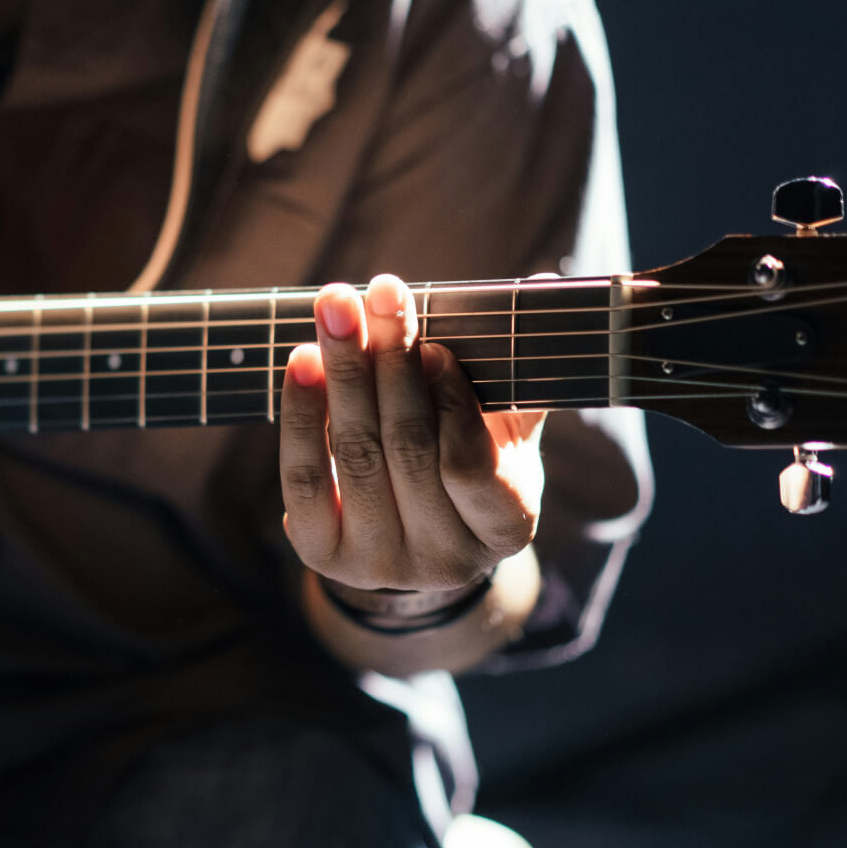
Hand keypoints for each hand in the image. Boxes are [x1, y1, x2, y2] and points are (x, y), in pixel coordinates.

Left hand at [279, 274, 544, 593]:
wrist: (410, 534)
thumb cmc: (467, 463)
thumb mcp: (503, 430)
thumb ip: (516, 370)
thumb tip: (544, 284)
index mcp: (504, 528)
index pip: (471, 467)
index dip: (451, 404)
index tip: (435, 346)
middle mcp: (443, 560)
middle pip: (407, 449)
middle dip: (391, 362)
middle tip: (381, 292)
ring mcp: (379, 563)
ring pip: (355, 456)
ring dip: (343, 372)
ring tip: (336, 308)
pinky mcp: (322, 553)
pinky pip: (304, 477)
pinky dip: (303, 414)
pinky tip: (303, 360)